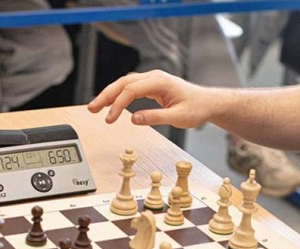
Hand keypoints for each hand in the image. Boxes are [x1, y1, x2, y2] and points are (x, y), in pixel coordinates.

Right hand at [88, 70, 213, 127]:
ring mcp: (152, 80)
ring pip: (125, 83)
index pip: (131, 90)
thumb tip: (134, 119)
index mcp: (160, 82)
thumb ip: (156, 118)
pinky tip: (111, 104)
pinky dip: (119, 95)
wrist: (207, 103)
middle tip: (92, 109)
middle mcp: (154, 77)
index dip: (118, 104)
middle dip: (106, 95)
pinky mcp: (152, 86)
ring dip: (110, 95)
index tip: (109, 119)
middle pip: (123, 83)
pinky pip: (131, 88)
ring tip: (96, 107)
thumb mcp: (179, 118)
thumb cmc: (196, 109)